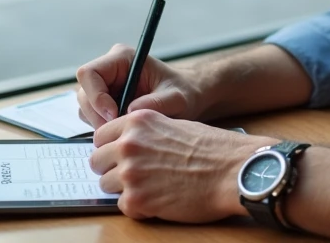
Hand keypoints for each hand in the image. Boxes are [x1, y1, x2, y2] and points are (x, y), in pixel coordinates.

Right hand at [76, 44, 205, 129]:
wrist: (187, 100)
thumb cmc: (183, 93)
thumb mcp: (176, 99)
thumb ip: (157, 103)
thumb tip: (130, 110)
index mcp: (122, 58)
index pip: (89, 73)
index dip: (96, 96)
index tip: (114, 115)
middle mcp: (109, 69)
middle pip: (84, 92)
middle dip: (97, 114)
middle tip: (117, 130)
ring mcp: (105, 85)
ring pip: (85, 106)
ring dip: (99, 122)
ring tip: (123, 131)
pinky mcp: (105, 101)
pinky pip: (92, 116)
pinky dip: (103, 127)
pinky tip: (122, 131)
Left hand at [89, 110, 274, 221]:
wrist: (232, 170)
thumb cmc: (212, 148)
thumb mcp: (174, 124)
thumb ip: (146, 133)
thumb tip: (127, 145)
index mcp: (138, 121)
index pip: (100, 136)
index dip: (110, 148)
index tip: (118, 156)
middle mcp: (128, 144)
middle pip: (97, 161)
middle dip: (111, 169)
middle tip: (133, 175)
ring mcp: (130, 173)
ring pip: (106, 185)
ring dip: (124, 189)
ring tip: (151, 188)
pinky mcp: (137, 200)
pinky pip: (123, 206)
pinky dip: (138, 207)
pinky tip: (159, 200)